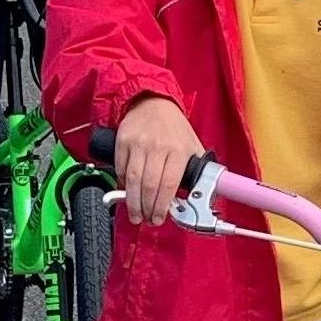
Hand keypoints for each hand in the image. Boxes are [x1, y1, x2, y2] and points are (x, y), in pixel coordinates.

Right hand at [114, 94, 202, 226]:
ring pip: (132, 180)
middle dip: (146, 208)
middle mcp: (157, 146)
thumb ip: (195, 169)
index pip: (169, 185)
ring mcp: (138, 144)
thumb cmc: (173, 126)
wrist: (152, 101)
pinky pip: (121, 169)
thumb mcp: (192, 145)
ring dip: (132, 202)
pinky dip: (123, 183)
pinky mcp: (122, 141)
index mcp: (178, 150)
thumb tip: (200, 195)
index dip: (162, 206)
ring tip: (135, 213)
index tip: (159, 217)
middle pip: (149, 186)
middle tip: (146, 219)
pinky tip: (127, 191)